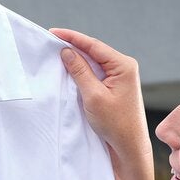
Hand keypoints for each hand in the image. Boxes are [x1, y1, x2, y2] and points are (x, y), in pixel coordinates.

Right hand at [49, 27, 155, 179]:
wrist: (129, 146)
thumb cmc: (115, 123)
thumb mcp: (93, 96)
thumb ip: (79, 71)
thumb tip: (66, 52)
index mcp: (123, 65)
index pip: (93, 45)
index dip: (72, 38)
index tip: (52, 32)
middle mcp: (124, 67)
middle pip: (93, 51)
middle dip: (72, 46)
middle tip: (50, 41)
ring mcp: (120, 77)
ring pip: (93, 62)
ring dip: (76, 58)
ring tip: (55, 52)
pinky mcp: (114, 86)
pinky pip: (95, 72)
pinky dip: (81, 70)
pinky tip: (68, 69)